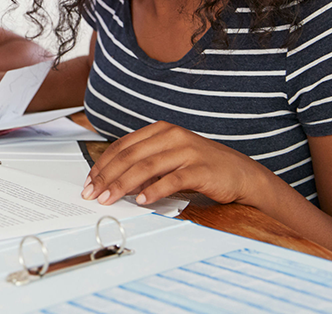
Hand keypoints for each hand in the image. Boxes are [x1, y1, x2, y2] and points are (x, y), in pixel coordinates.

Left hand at [82, 121, 273, 206]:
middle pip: (130, 156)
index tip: (90, 181)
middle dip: (107, 176)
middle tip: (93, 193)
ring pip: (146, 167)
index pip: (123, 146)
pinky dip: (153, 190)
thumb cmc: (202, 166)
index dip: (103, 164)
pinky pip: (171, 179)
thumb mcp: (170, 157)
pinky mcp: (200, 168)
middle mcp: (172, 136)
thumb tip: (114, 181)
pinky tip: (141, 200)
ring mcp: (187, 151)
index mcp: (161, 130)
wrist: (241, 173)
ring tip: (109, 198)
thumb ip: (144, 163)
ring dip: (123, 185)